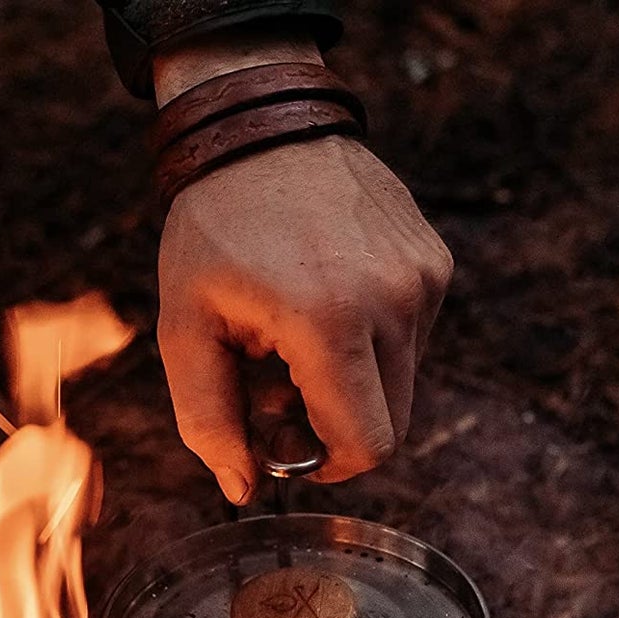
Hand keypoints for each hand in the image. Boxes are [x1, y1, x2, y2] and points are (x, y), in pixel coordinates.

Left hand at [153, 46, 451, 501]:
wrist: (260, 125)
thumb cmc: (213, 231)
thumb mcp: (184, 329)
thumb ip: (208, 421)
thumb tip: (244, 490)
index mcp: (329, 322)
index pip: (369, 445)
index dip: (329, 466)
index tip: (287, 445)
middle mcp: (393, 300)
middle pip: (390, 425)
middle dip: (335, 429)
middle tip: (277, 394)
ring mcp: (423, 278)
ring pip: (401, 386)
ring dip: (350, 385)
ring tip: (292, 340)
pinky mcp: (434, 262)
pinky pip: (411, 340)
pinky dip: (369, 344)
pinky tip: (323, 303)